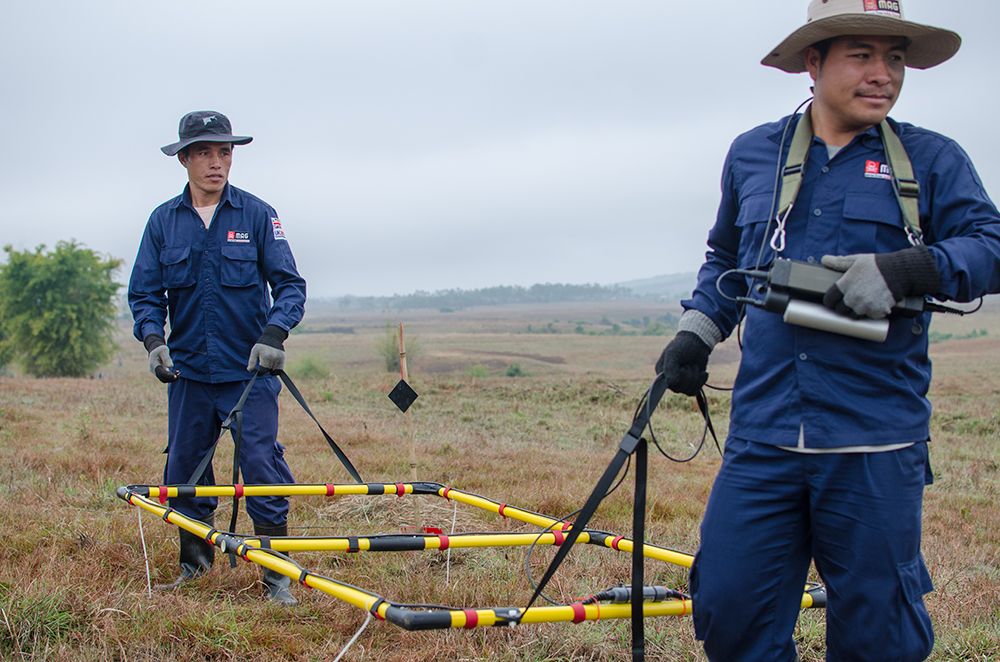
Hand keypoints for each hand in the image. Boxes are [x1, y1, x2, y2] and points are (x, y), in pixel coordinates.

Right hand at [144, 334, 178, 382]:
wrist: (155, 349)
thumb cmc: (160, 348)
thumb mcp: (164, 350)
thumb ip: (166, 358)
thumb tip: (170, 366)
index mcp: (153, 364)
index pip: (161, 373)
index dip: (168, 375)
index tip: (175, 376)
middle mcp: (153, 370)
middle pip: (162, 378)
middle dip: (171, 378)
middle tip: (179, 374)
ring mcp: (155, 372)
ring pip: (164, 379)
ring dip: (171, 378)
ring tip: (178, 372)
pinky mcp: (159, 372)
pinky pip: (165, 377)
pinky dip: (171, 376)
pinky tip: (177, 372)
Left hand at [247, 325, 287, 371]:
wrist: (273, 336)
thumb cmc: (262, 345)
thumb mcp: (254, 351)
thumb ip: (252, 361)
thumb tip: (250, 370)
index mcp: (265, 356)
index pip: (263, 370)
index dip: (260, 373)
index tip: (259, 372)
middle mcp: (273, 357)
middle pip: (268, 370)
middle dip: (265, 370)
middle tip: (263, 365)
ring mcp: (278, 357)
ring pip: (274, 370)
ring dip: (271, 369)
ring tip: (268, 362)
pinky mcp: (283, 357)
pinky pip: (280, 368)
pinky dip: (277, 369)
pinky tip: (273, 364)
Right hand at [655, 331, 710, 395]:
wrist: (697, 342)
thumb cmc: (683, 345)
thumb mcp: (674, 353)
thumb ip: (670, 368)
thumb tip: (671, 383)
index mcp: (661, 372)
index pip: (669, 384)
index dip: (679, 378)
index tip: (683, 368)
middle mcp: (669, 380)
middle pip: (680, 389)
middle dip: (689, 376)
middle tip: (689, 364)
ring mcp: (680, 383)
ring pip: (689, 391)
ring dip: (696, 378)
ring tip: (694, 366)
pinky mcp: (690, 384)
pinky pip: (695, 391)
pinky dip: (701, 381)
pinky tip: (702, 373)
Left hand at [822, 247, 939, 319]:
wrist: (900, 272)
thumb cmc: (877, 265)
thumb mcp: (856, 260)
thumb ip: (839, 262)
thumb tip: (825, 260)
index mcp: (844, 285)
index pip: (829, 300)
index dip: (830, 300)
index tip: (833, 299)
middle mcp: (852, 298)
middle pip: (841, 310)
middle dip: (843, 307)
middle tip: (850, 300)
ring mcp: (865, 306)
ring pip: (855, 314)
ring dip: (857, 310)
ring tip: (863, 300)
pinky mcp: (876, 312)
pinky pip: (869, 316)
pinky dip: (871, 312)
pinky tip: (874, 303)